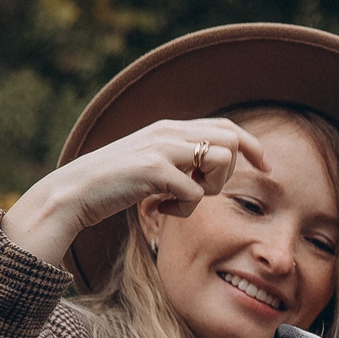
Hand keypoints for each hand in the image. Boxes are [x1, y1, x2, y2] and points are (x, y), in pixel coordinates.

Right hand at [2, 118, 268, 268]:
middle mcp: (168, 132)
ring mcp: (161, 148)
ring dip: (207, 191)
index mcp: (169, 128)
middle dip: (227, 174)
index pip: (226, 127)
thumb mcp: (151, 163)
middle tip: (196, 191)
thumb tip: (216, 163)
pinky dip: (181, 210)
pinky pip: (195, 195)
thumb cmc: (113, 185)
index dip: (252, 147)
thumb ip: (180, 158)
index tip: (266, 168)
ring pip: (221, 163)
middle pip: (231, 142)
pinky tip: (154, 209)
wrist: (72, 194)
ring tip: (173, 200)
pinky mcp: (153, 170)